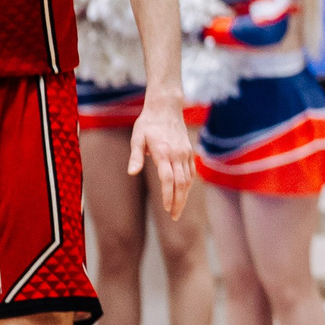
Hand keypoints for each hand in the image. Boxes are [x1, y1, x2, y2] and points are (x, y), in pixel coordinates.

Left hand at [125, 92, 196, 218]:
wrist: (166, 108)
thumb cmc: (148, 123)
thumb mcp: (136, 138)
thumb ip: (136, 156)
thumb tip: (132, 173)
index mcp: (164, 152)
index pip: (168, 179)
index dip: (168, 196)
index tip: (166, 209)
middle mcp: (178, 154)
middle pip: (181, 183)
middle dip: (179, 202)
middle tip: (174, 217)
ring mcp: (186, 153)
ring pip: (189, 180)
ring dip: (184, 196)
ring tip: (178, 210)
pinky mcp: (189, 152)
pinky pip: (192, 172)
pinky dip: (189, 185)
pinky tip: (184, 193)